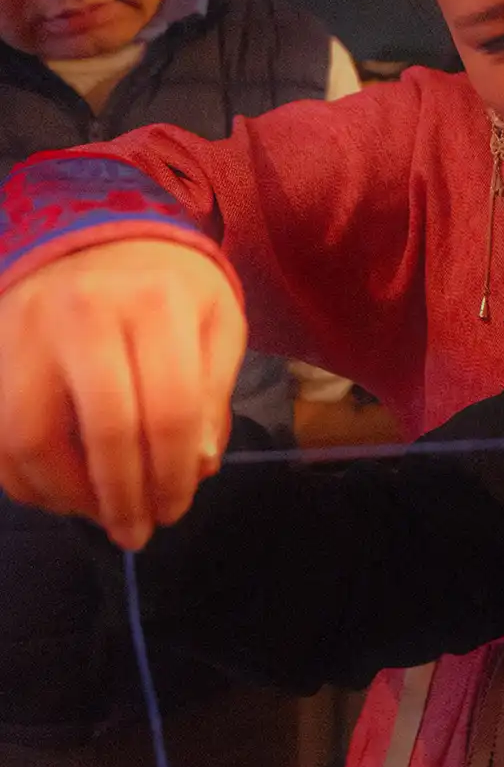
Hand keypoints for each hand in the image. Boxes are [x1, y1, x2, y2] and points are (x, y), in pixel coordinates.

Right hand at [0, 242, 245, 549]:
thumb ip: (211, 396)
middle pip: (102, 430)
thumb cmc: (169, 289)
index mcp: (156, 303)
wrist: (98, 233)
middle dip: (122, 498)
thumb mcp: (216, 325)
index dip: (172, 476)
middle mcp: (84, 311)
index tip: (174, 510)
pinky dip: (24, 480)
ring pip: (31, 438)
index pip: (167, 411)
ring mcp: (25, 329)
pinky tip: (60, 494)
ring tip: (97, 514)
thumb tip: (196, 466)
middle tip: (135, 532)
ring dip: (67, 496)